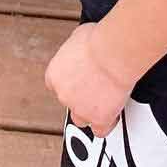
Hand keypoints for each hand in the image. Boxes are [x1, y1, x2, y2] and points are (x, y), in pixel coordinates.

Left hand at [45, 23, 132, 137]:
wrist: (112, 53)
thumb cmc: (98, 40)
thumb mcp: (78, 36)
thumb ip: (75, 50)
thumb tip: (81, 47)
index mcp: (54, 74)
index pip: (54, 84)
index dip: (68, 82)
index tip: (78, 77)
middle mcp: (63, 94)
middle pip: (68, 101)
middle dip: (80, 95)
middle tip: (95, 84)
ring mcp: (80, 109)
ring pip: (81, 119)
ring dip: (90, 111)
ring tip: (103, 100)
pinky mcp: (98, 119)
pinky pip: (100, 129)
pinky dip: (106, 123)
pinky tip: (112, 114)